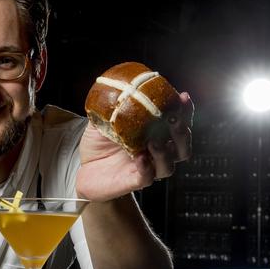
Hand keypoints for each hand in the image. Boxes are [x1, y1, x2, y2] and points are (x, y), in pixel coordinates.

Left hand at [76, 92, 193, 201]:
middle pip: (182, 147)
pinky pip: (147, 178)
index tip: (183, 97)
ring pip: (168, 166)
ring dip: (165, 153)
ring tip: (154, 141)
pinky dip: (146, 169)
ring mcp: (147, 169)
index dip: (185, 111)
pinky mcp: (134, 182)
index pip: (178, 124)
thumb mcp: (103, 120)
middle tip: (174, 118)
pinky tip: (140, 158)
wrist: (84, 170)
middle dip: (182, 132)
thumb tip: (115, 86)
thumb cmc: (98, 144)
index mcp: (154, 135)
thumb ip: (111, 106)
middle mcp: (156, 153)